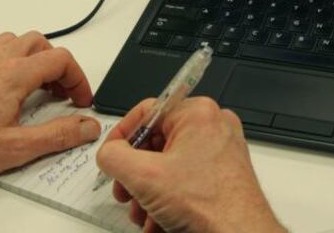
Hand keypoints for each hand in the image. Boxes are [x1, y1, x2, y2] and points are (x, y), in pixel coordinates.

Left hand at [0, 31, 101, 179]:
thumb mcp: (18, 148)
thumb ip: (58, 135)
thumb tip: (86, 126)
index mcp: (14, 75)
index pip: (61, 59)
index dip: (78, 78)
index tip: (80, 99)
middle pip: (40, 43)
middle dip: (57, 65)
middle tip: (61, 92)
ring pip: (14, 41)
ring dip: (32, 57)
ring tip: (36, 85)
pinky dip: (7, 61)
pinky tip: (4, 87)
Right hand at [96, 97, 284, 232]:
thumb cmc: (210, 206)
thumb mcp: (144, 177)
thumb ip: (114, 156)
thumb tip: (108, 153)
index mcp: (198, 113)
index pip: (145, 112)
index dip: (121, 138)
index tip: (110, 159)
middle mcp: (213, 126)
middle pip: (156, 142)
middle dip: (136, 175)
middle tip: (125, 192)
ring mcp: (222, 150)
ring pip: (169, 165)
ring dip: (149, 192)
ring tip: (144, 213)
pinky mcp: (225, 173)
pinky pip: (186, 178)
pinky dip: (169, 198)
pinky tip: (160, 221)